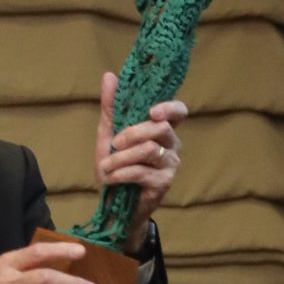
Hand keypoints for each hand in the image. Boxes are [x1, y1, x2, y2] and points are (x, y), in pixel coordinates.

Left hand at [96, 74, 184, 251]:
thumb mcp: (109, 135)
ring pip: (148, 150)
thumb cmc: (116, 168)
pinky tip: (111, 178)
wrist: (115, 207)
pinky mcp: (164, 183)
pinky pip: (142, 171)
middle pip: (160, 128)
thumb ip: (111, 107)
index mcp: (162, 129)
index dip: (170, 108)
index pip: (179, 111)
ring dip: (121, 157)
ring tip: (105, 167)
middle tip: (113, 144)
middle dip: (132, 133)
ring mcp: (170, 164)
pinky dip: (121, 173)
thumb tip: (109, 76)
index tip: (152, 111)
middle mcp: (172, 145)